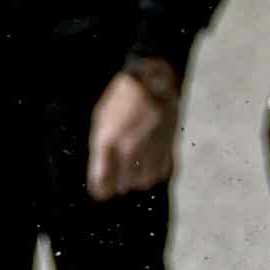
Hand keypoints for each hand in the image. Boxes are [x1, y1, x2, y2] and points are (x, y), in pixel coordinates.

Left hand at [87, 59, 180, 203]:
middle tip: (117, 173)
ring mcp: (151, 150)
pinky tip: (149, 162)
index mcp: (108, 142)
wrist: (153, 79)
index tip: (101, 190)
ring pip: (143, 182)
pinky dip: (155, 171)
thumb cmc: (122, 97)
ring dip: (137, 178)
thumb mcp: (101, 120)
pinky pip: (161, 173)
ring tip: (134, 167)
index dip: (100, 189)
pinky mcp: (169, 148)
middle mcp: (129, 150)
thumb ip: (100, 149)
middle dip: (118, 182)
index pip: (101, 182)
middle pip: (122, 186)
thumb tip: (100, 173)